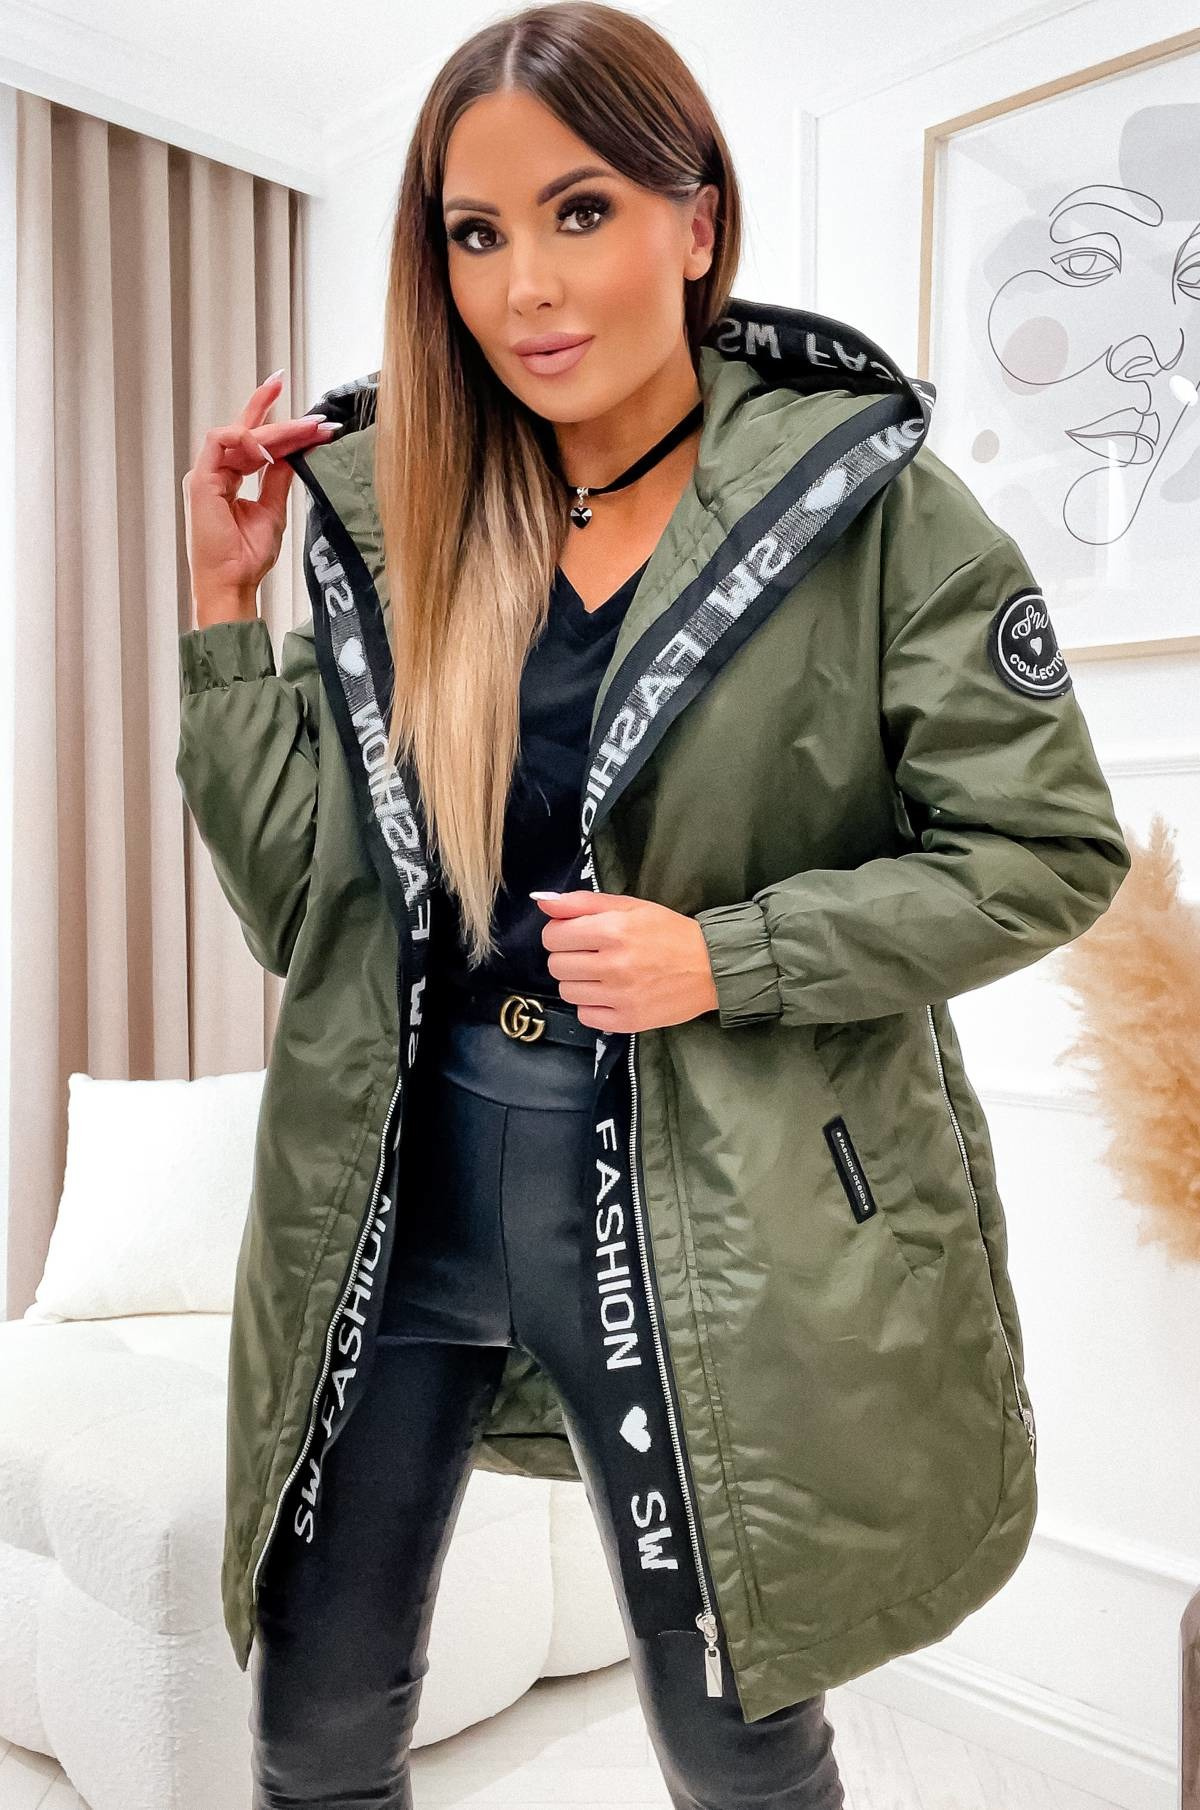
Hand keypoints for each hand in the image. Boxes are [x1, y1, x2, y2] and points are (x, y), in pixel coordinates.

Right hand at [181, 370, 336, 622]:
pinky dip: (245, 437)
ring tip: (305, 430)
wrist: (233, 583)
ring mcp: (207, 474)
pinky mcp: (201, 480)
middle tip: (315, 416)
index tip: (315, 423)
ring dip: (274, 429)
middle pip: (249, 433)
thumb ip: (277, 480)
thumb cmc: (246, 557)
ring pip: (240, 434)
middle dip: (281, 417)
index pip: (256, 443)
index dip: (284, 429)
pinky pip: (219, 442)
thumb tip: (291, 455)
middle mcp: (217, 472)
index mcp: (230, 478)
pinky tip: (269, 444)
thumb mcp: (273, 510)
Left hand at [533, 890, 719, 1032]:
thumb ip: (582, 902)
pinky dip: (592, 1005)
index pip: (553, 936)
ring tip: (602, 974)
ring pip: (567, 991)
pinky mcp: (626, 1020)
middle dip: (568, 957)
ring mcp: (620, 996)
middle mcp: (614, 964)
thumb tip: (543, 901)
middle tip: (591, 954)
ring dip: (579, 981)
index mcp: (613, 930)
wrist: (710, 967)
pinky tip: (610, 993)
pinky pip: (585, 1015)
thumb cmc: (669, 932)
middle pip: (556, 965)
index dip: (560, 933)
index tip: (576, 935)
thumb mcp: (630, 906)